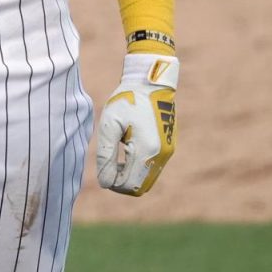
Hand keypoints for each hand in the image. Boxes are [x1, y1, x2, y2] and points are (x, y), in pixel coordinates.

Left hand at [95, 52, 177, 195]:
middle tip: (107, 166)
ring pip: (147, 181)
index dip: (112, 182)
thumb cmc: (126, 101)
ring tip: (115, 160)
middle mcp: (161, 156)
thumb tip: (104, 182)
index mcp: (146, 149)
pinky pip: (153, 170)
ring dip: (130, 177)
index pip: (129, 184)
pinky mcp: (168, 149)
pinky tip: (126, 154)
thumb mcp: (109, 125)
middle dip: (121, 183)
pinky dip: (138, 170)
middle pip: (140, 188)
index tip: (102, 168)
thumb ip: (106, 155)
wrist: (150, 83)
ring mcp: (167, 153)